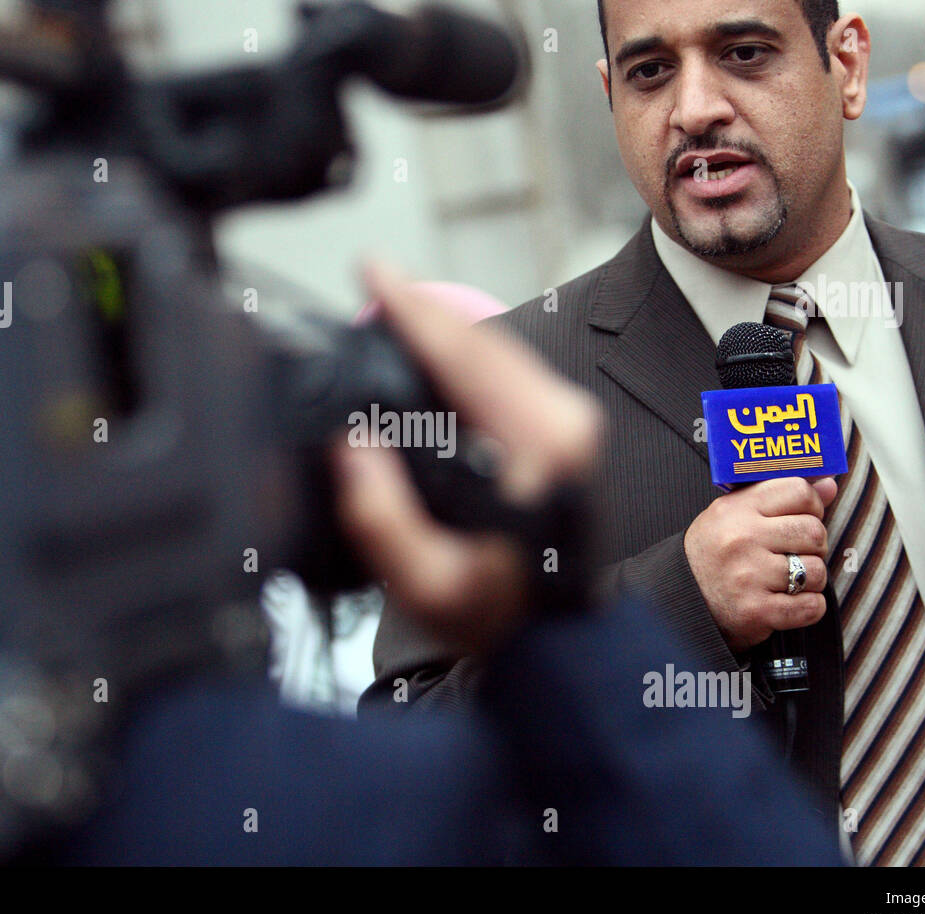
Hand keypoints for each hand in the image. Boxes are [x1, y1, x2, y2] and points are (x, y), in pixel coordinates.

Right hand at [330, 261, 602, 652]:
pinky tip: (429, 346)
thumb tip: (352, 446)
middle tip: (372, 275)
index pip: (468, 357)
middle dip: (423, 308)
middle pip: (483, 342)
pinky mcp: (565, 426)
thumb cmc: (497, 614)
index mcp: (541, 448)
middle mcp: (567, 421)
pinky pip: (505, 371)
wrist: (556, 635)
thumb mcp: (428, 586)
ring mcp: (572, 420)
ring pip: (495, 351)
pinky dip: (462, 352)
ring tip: (392, 303)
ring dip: (441, 328)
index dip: (414, 310)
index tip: (372, 268)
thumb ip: (382, 521)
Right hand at [684, 476, 838, 653]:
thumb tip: (829, 484)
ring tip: (787, 579)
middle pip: (815, 532)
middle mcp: (741, 540)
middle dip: (814, 546)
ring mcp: (749, 577)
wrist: (681, 600)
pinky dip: (808, 608)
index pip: (799, 492)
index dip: (812, 507)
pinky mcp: (757, 611)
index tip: (802, 519)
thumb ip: (781, 497)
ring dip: (810, 579)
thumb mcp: (735, 515)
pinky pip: (811, 607)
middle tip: (795, 553)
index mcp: (736, 510)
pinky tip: (788, 602)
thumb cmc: (713, 554)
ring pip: (817, 571)